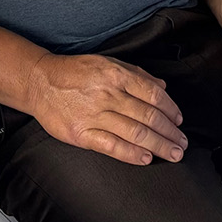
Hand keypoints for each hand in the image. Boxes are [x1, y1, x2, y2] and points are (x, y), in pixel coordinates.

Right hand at [25, 52, 186, 165]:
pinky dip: (132, 154)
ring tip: (172, 154)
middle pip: (149, 117)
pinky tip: (146, 159)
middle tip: (182, 144)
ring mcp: (94, 115)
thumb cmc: (75, 72)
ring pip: (135, 133)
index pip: (153, 94)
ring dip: (159, 146)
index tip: (179, 121)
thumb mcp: (107, 63)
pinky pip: (112, 146)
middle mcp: (107, 94)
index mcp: (116, 74)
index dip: (171, 109)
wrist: (39, 82)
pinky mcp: (81, 134)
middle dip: (170, 133)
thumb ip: (136, 74)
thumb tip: (162, 87)